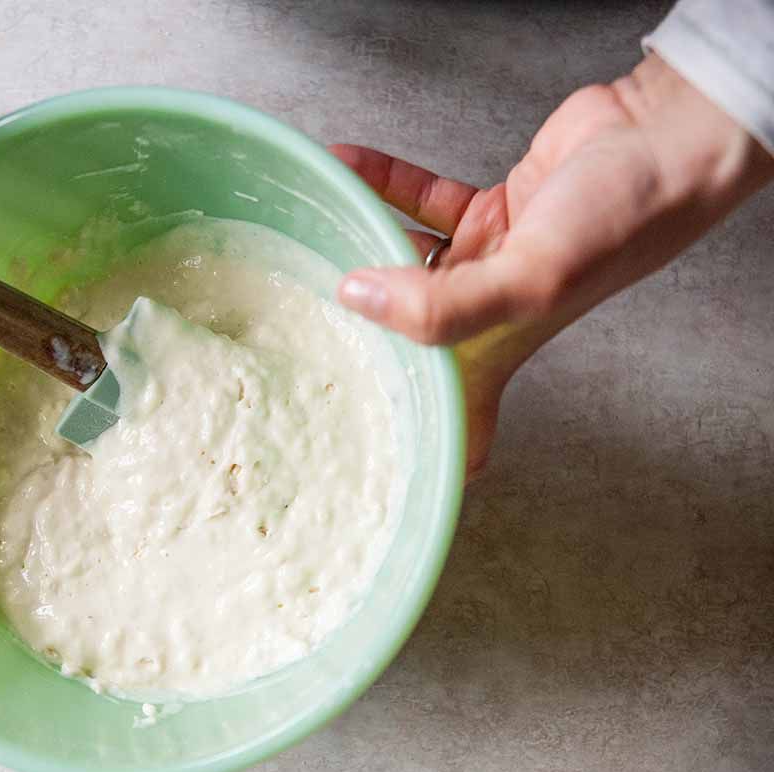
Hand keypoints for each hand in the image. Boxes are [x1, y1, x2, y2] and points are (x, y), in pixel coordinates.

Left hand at [332, 53, 773, 474]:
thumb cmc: (621, 220)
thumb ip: (441, 303)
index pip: (462, 417)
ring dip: (359, 239)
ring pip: (405, 258)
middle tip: (297, 312)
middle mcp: (491, 309)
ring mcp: (489, 256)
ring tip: (308, 224)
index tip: (366, 444)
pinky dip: (383, 181)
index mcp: (503, 346)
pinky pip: (421, 198)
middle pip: (410, 332)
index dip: (422, 439)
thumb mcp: (530, 280)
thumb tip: (357, 297)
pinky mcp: (490, 205)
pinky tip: (347, 167)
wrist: (664, 136)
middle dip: (360, 325)